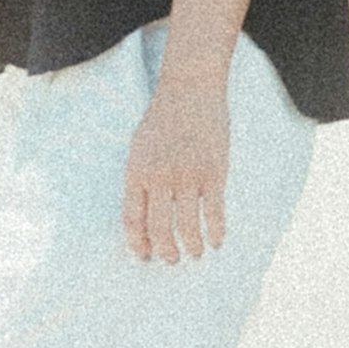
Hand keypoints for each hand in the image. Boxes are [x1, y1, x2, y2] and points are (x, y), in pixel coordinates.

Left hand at [123, 68, 233, 264]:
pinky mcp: (213, 172)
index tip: (146, 255)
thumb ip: (140, 180)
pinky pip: (214, 214)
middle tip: (172, 259)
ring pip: (187, 228)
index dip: (139, 244)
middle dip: (166, 252)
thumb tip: (142, 219)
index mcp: (136, 171)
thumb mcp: (139, 146)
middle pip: (159, 230)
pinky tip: (216, 241)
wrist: (191, 88)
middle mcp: (159, 177)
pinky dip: (216, 233)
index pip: (132, 220)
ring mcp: (187, 175)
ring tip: (195, 253)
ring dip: (191, 248)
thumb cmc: (163, 119)